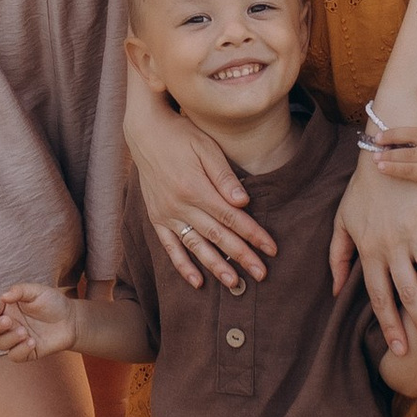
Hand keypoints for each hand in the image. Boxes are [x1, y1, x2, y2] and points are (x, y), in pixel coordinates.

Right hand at [0, 281, 74, 358]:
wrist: (72, 320)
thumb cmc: (53, 303)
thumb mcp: (37, 291)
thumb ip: (19, 291)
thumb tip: (4, 296)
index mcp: (7, 307)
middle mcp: (8, 323)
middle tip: (9, 321)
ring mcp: (15, 339)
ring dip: (9, 338)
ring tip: (25, 332)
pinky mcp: (25, 352)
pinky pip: (14, 356)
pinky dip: (20, 350)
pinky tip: (32, 342)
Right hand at [122, 68, 275, 293]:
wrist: (145, 132)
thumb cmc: (181, 136)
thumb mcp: (206, 147)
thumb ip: (224, 176)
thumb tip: (243, 202)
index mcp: (195, 188)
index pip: (231, 217)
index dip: (253, 234)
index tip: (271, 249)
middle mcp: (180, 206)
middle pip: (217, 236)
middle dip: (242, 257)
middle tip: (262, 274)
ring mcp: (166, 214)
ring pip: (195, 246)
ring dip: (216, 267)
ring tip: (234, 284)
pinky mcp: (156, 217)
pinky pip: (170, 246)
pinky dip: (182, 265)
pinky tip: (197, 282)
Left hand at [331, 117, 416, 353]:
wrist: (379, 154)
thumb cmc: (360, 193)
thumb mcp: (341, 223)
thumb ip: (337, 258)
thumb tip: (335, 291)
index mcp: (370, 251)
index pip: (380, 298)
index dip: (390, 326)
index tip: (400, 350)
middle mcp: (393, 245)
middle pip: (409, 293)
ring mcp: (415, 230)